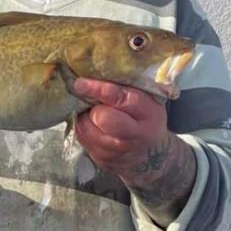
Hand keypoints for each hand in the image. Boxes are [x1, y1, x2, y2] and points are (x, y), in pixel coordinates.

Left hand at [73, 76, 195, 226]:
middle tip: (90, 103)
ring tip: (90, 113)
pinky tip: (90, 125)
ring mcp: (121, 152)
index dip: (99, 90)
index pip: (121, 98)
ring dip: (84, 119)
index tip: (80, 83)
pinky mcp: (106, 162)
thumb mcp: (144, 98)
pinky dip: (82, 130)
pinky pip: (83, 141)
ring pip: (88, 130)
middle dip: (93, 109)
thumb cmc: (141, 115)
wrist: (150, 152)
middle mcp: (138, 135)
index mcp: (149, 113)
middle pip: (103, 118)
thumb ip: (124, 85)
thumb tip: (92, 68)